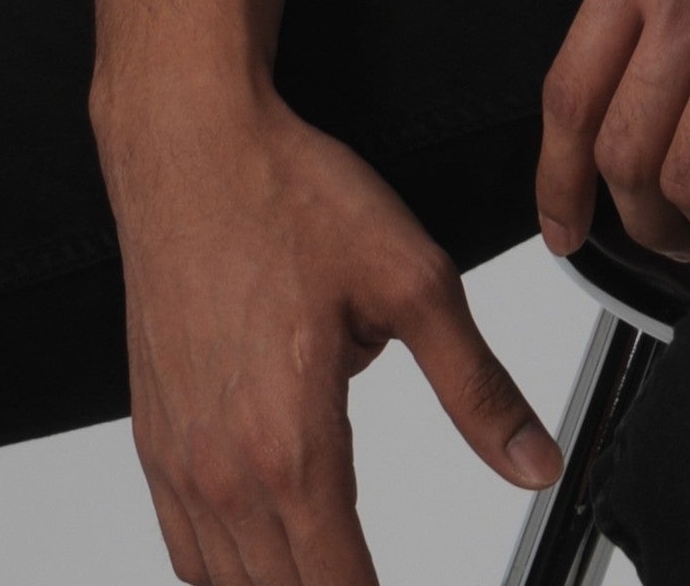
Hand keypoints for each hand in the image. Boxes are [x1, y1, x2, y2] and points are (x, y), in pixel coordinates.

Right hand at [100, 84, 560, 584]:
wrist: (190, 146)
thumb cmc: (288, 198)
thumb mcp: (413, 283)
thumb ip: (478, 388)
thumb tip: (535, 463)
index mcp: (293, 444)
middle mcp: (224, 470)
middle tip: (372, 578)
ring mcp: (179, 461)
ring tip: (334, 573)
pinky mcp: (154, 440)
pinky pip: (185, 551)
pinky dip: (226, 574)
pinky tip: (264, 560)